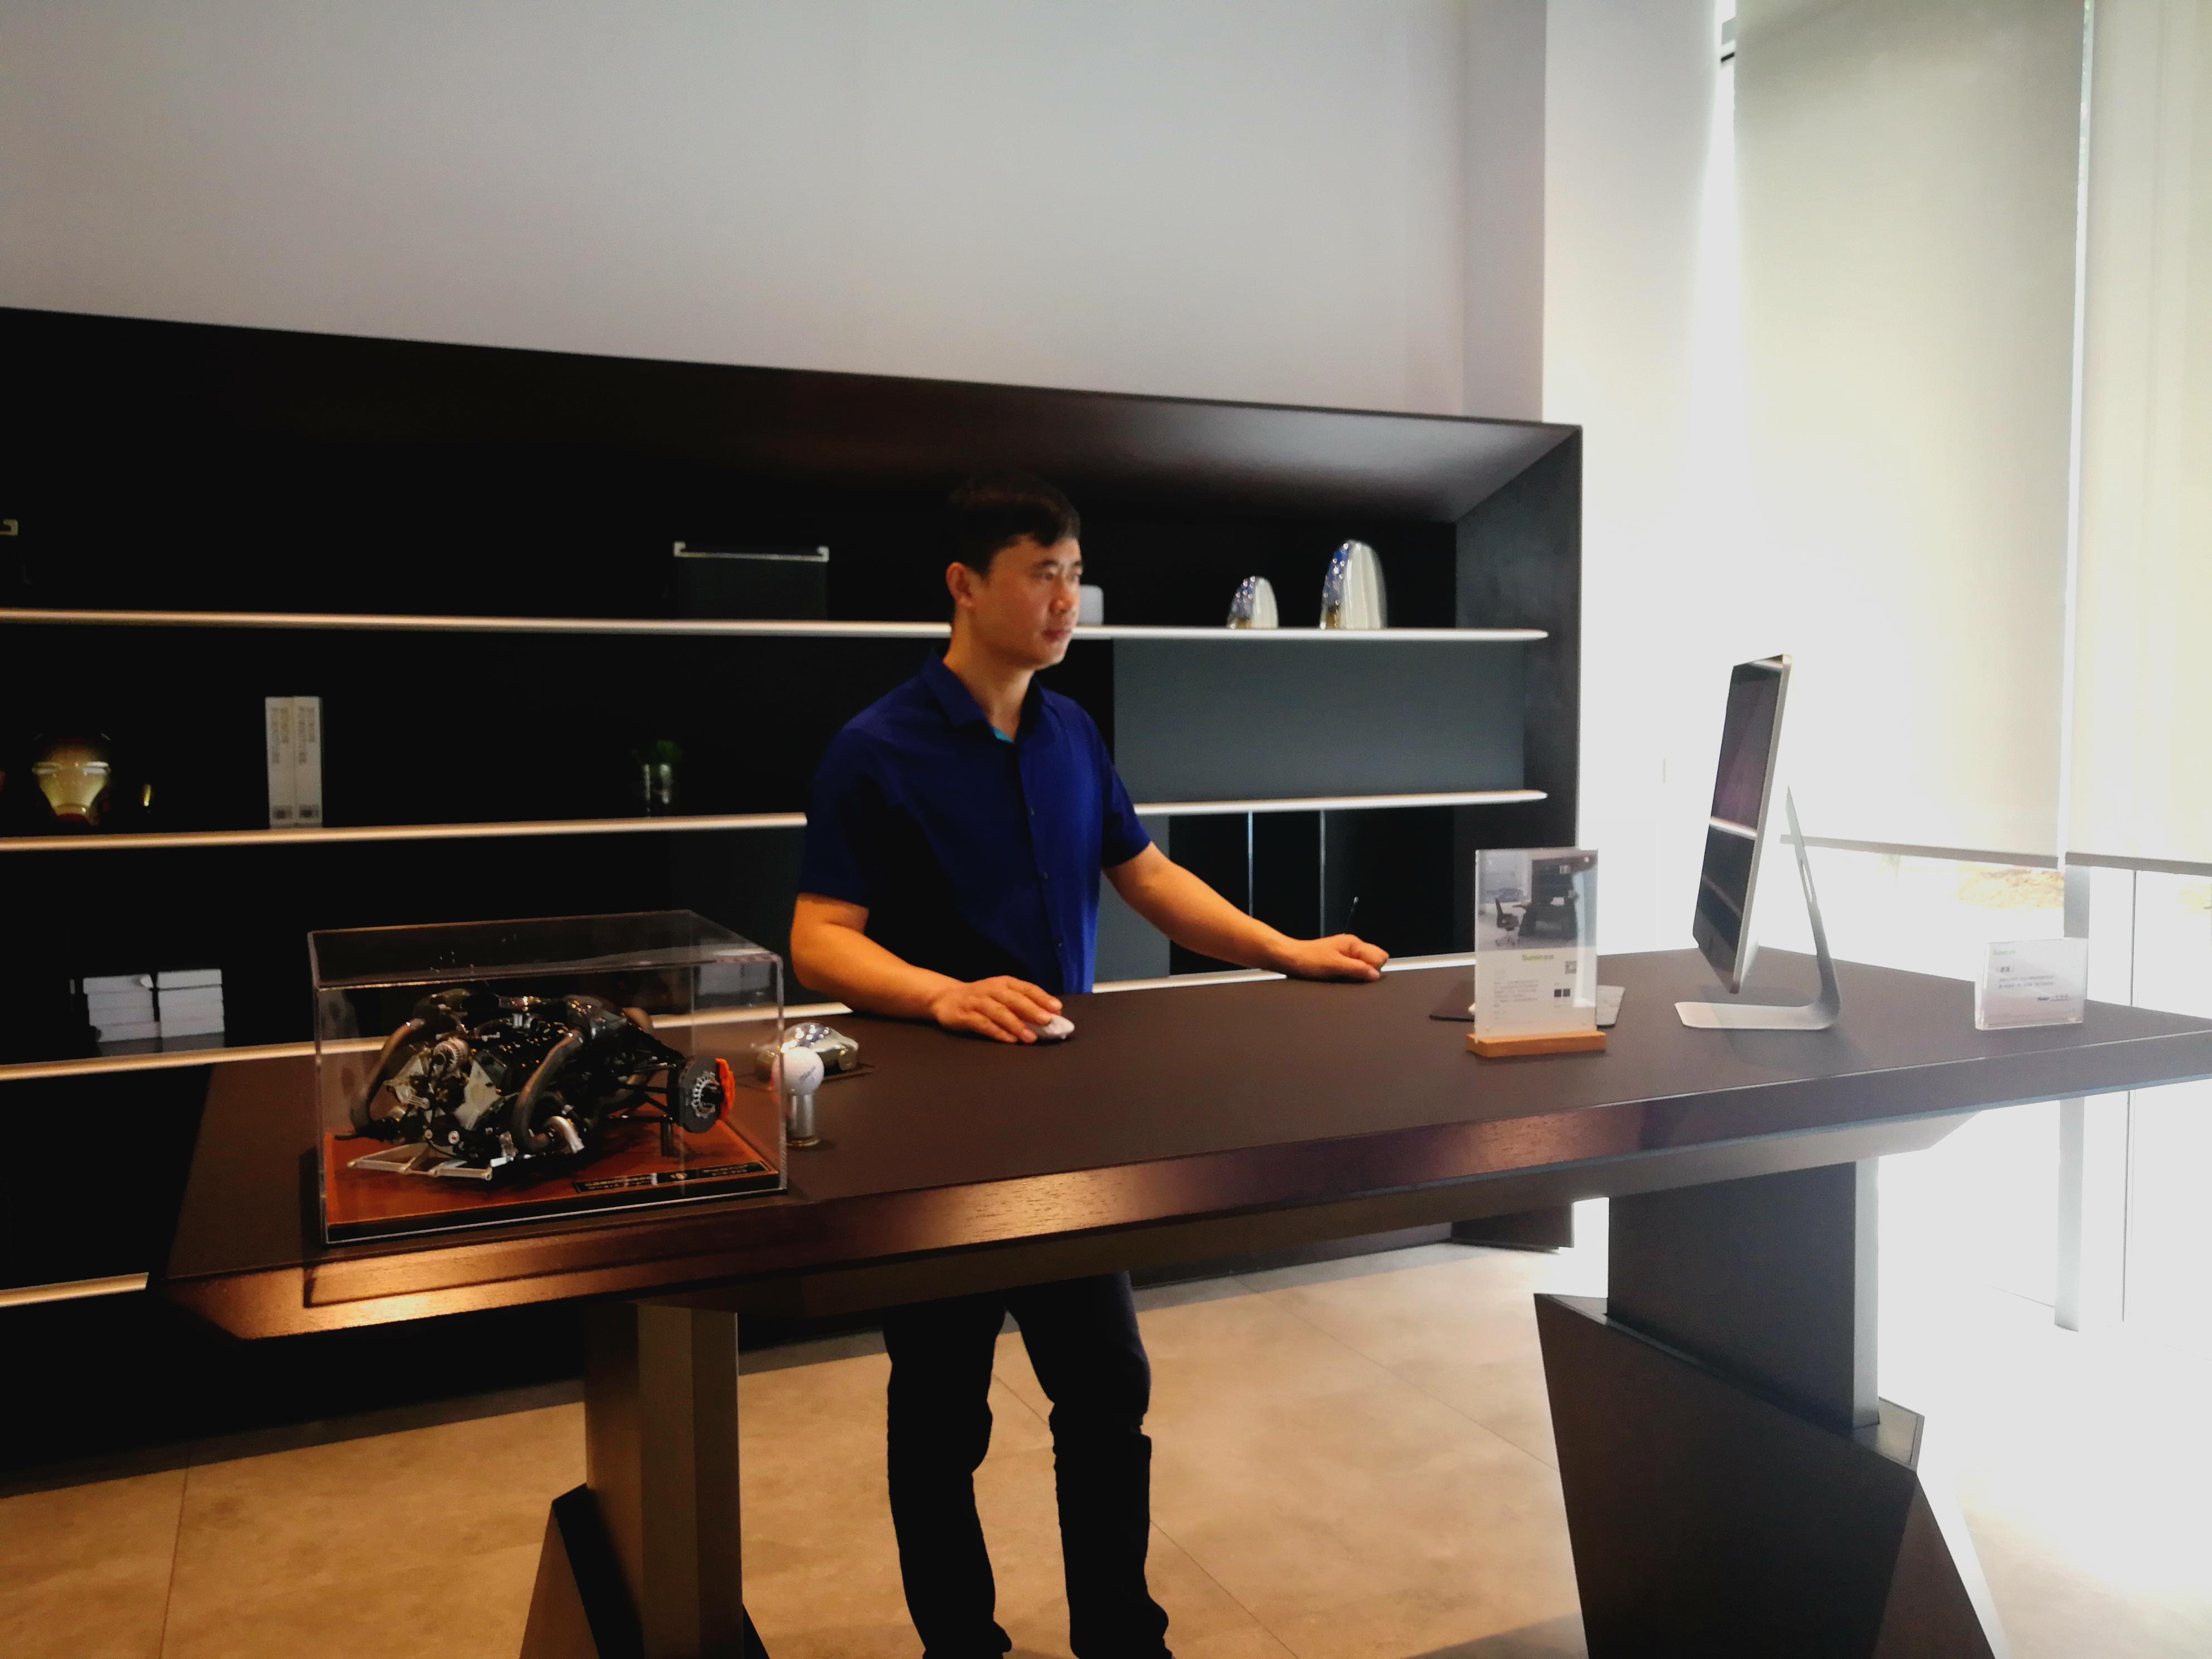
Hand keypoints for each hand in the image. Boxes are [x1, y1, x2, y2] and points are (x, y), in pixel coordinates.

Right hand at [927, 976, 1064, 1042]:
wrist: (946, 997)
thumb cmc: (983, 998)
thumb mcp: (1002, 995)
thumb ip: (1023, 1003)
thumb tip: (1051, 1016)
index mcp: (1005, 983)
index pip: (1026, 988)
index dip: (1042, 998)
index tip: (1057, 1009)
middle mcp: (992, 989)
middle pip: (1014, 999)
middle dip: (1031, 1010)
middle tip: (1047, 1021)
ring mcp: (977, 1002)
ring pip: (999, 1012)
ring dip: (1016, 1024)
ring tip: (1031, 1037)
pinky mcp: (964, 1015)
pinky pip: (983, 1024)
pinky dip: (997, 1032)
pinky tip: (1009, 1040)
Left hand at [1275, 934, 1387, 981]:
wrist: (1288, 958)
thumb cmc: (1308, 960)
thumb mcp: (1334, 965)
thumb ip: (1357, 969)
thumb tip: (1376, 975)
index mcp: (1354, 944)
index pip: (1380, 956)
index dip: (1374, 969)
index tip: (1359, 976)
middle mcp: (1352, 946)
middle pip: (1375, 960)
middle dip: (1368, 971)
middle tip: (1350, 977)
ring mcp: (1346, 953)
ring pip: (1364, 965)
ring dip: (1358, 974)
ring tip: (1342, 977)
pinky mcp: (1339, 960)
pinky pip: (1353, 969)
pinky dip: (1350, 975)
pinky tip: (1339, 978)